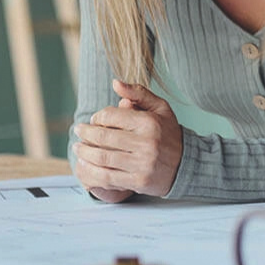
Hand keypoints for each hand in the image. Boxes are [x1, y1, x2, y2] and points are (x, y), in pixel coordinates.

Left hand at [71, 80, 183, 197]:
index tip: (94, 119)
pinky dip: (92, 172)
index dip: (98, 117)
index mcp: (149, 122)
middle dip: (85, 134)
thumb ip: (138, 93)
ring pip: (102, 158)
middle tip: (78, 131)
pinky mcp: (139, 181)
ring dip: (84, 153)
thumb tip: (115, 83)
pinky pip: (107, 177)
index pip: (112, 116)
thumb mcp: (160, 108)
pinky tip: (85, 166)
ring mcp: (142, 164)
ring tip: (78, 148)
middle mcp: (146, 143)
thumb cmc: (168, 134)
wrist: (186, 165)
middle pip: (104, 138)